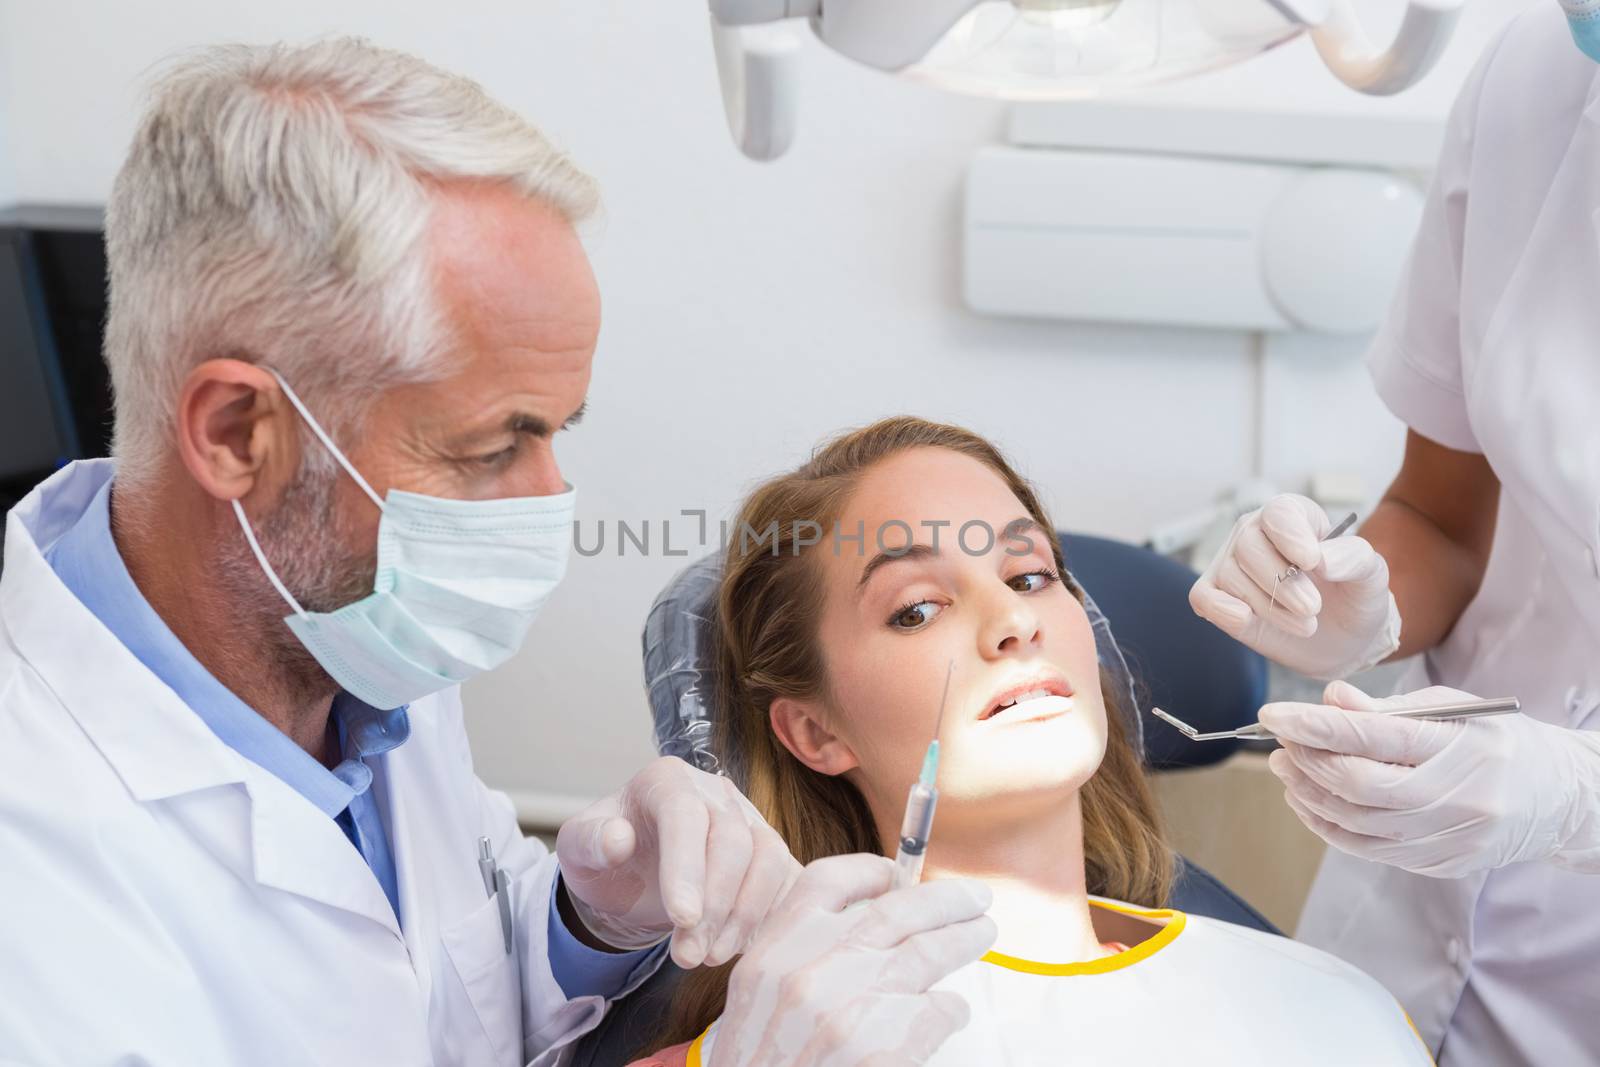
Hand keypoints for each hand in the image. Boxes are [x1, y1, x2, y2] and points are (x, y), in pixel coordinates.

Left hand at [557, 756, 800, 966]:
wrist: (635, 870)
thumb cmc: (606, 856)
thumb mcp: (578, 849)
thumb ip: (590, 842)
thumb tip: (616, 839)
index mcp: (667, 781)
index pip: (685, 814)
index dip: (687, 866)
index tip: (682, 918)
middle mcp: (716, 793)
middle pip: (733, 842)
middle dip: (714, 905)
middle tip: (688, 956)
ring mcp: (750, 821)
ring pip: (768, 860)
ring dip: (744, 916)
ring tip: (710, 956)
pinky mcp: (769, 854)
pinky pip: (788, 880)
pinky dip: (771, 916)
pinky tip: (740, 947)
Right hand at [709, 855, 995, 1066]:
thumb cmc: (763, 1065)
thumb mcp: (758, 998)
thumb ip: (800, 955)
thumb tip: (866, 923)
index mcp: (773, 952)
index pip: (826, 882)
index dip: (868, 872)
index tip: (896, 875)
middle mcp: (812, 971)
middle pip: (894, 910)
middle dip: (944, 899)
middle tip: (976, 897)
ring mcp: (852, 1008)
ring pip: (929, 952)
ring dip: (964, 938)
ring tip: (982, 933)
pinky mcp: (888, 1048)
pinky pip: (939, 1009)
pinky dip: (951, 1008)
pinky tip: (949, 1012)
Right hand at [1189, 494, 1400, 679]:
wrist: (1342, 639)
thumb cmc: (1353, 596)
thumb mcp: (1372, 575)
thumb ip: (1354, 558)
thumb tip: (1321, 558)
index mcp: (1293, 516)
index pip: (1279, 513)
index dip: (1291, 536)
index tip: (1310, 562)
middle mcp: (1255, 533)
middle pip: (1249, 546)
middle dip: (1283, 583)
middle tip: (1314, 608)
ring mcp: (1231, 565)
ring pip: (1232, 577)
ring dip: (1270, 607)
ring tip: (1305, 623)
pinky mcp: (1217, 597)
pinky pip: (1204, 598)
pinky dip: (1223, 610)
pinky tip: (1248, 620)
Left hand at [1264, 682, 1599, 876]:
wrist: (1560, 797)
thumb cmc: (1499, 741)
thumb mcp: (1454, 708)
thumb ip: (1388, 709)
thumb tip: (1330, 700)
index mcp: (1464, 748)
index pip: (1375, 739)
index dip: (1316, 727)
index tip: (1273, 715)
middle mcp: (1459, 799)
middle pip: (1359, 786)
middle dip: (1307, 761)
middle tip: (1279, 740)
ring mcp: (1450, 838)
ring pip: (1357, 823)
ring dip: (1308, 794)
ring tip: (1286, 766)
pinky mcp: (1441, 864)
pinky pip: (1369, 848)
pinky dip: (1329, 825)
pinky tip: (1309, 800)